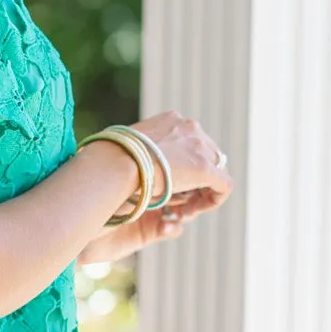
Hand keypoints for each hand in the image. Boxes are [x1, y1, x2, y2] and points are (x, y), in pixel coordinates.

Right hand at [77, 110, 232, 266]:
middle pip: (205, 155)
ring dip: (202, 191)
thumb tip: (133, 167)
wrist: (112, 164)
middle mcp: (188, 128)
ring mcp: (198, 147)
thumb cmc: (107, 162)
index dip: (183, 166)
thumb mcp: (123, 155)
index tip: (170, 186)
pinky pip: (223, 185)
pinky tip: (193, 211)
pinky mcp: (204, 168)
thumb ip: (137, 158)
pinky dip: (214, 200)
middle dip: (195, 179)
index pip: (188, 143)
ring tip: (184, 210)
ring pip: (215, 171)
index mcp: (170, 121)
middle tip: (180, 202)